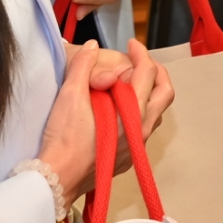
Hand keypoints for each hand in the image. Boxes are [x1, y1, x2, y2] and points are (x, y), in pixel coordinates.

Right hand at [35, 39, 174, 202]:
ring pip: (156, 113)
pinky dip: (138, 111)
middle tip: (140, 60)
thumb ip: (83, 66)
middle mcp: (142, 130)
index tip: (130, 43)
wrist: (57, 178)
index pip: (148, 73)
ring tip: (129, 82)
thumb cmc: (64, 138)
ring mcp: (137, 146)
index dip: (141, 53)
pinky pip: (144, 129)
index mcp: (132, 113)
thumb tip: (92, 46)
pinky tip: (118, 108)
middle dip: (156, 71)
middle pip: (165, 93)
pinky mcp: (129, 158)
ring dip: (149, 93)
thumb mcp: (69, 95)